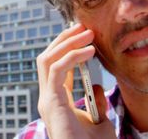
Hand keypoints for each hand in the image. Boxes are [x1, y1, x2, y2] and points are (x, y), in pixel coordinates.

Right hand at [36, 23, 115, 138]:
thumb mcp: (100, 121)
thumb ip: (96, 102)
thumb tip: (94, 85)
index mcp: (56, 100)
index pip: (56, 65)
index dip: (68, 47)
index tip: (85, 34)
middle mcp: (48, 97)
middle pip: (47, 57)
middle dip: (64, 38)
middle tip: (84, 26)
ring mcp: (47, 99)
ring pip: (47, 59)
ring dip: (67, 42)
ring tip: (88, 33)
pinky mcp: (51, 102)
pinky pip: (56, 70)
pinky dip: (71, 56)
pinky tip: (89, 51)